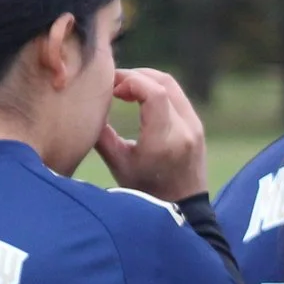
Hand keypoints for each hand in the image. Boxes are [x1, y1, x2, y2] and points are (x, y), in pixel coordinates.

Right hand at [95, 67, 208, 200]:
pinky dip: (155, 90)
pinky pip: (176, 96)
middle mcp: (185, 129)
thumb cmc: (144, 191)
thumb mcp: (117, 165)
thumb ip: (102, 136)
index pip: (154, 93)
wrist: (181, 208)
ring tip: (123, 89)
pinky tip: (138, 98)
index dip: (130, 81)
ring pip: (172, 85)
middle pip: (164, 82)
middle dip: (135, 76)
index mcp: (164, 140)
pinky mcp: (196, 125)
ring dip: (146, 80)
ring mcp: (195, 126)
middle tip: (112, 83)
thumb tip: (87, 110)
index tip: (110, 86)